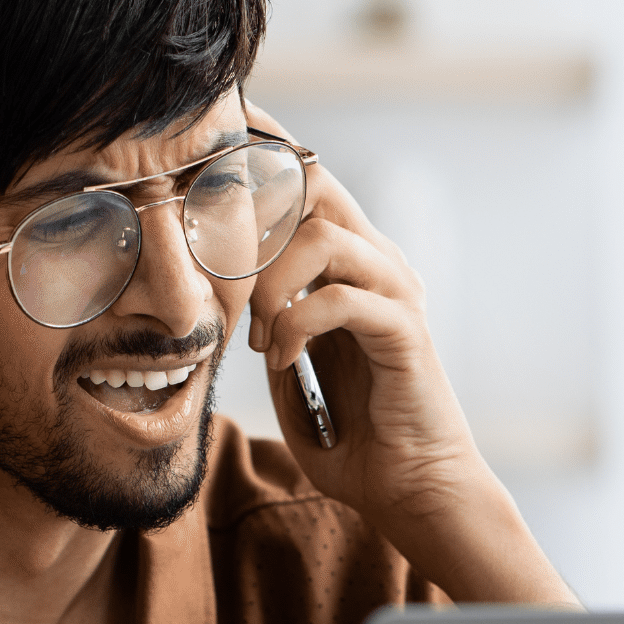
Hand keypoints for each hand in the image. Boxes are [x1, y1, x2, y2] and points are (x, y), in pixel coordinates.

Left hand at [242, 99, 485, 533]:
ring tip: (256, 332)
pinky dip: (296, 324)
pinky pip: (340, 299)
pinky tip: (278, 358)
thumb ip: (264, 321)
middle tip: (213, 239)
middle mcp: (378, 263)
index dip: (266, 154)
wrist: (410, 486)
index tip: (215, 137)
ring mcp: (396, 293)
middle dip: (257, 205)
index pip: (310, 183)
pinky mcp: (404, 331)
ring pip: (323, 239)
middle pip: (317, 187)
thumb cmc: (351, 434)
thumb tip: (213, 292)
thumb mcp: (290, 366)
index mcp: (350, 264)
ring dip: (272, 282)